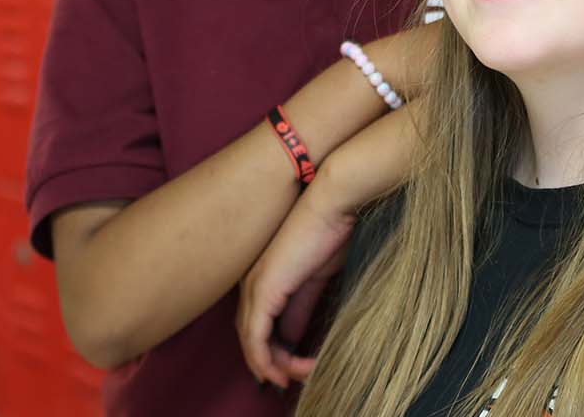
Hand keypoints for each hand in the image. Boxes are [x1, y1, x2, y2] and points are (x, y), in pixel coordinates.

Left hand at [237, 186, 355, 388]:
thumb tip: (294, 336)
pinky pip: (255, 337)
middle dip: (271, 364)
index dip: (272, 351)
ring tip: (297, 377)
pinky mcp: (263, 289)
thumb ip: (301, 306)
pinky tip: (281, 372)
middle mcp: (251, 284)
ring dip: (272, 366)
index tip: (293, 369)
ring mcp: (254, 286)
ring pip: (251, 342)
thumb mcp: (316, 279)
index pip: (258, 325)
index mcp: (263, 279)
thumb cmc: (330, 232)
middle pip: (251, 337)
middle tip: (294, 379)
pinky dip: (265, 360)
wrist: (332, 203)